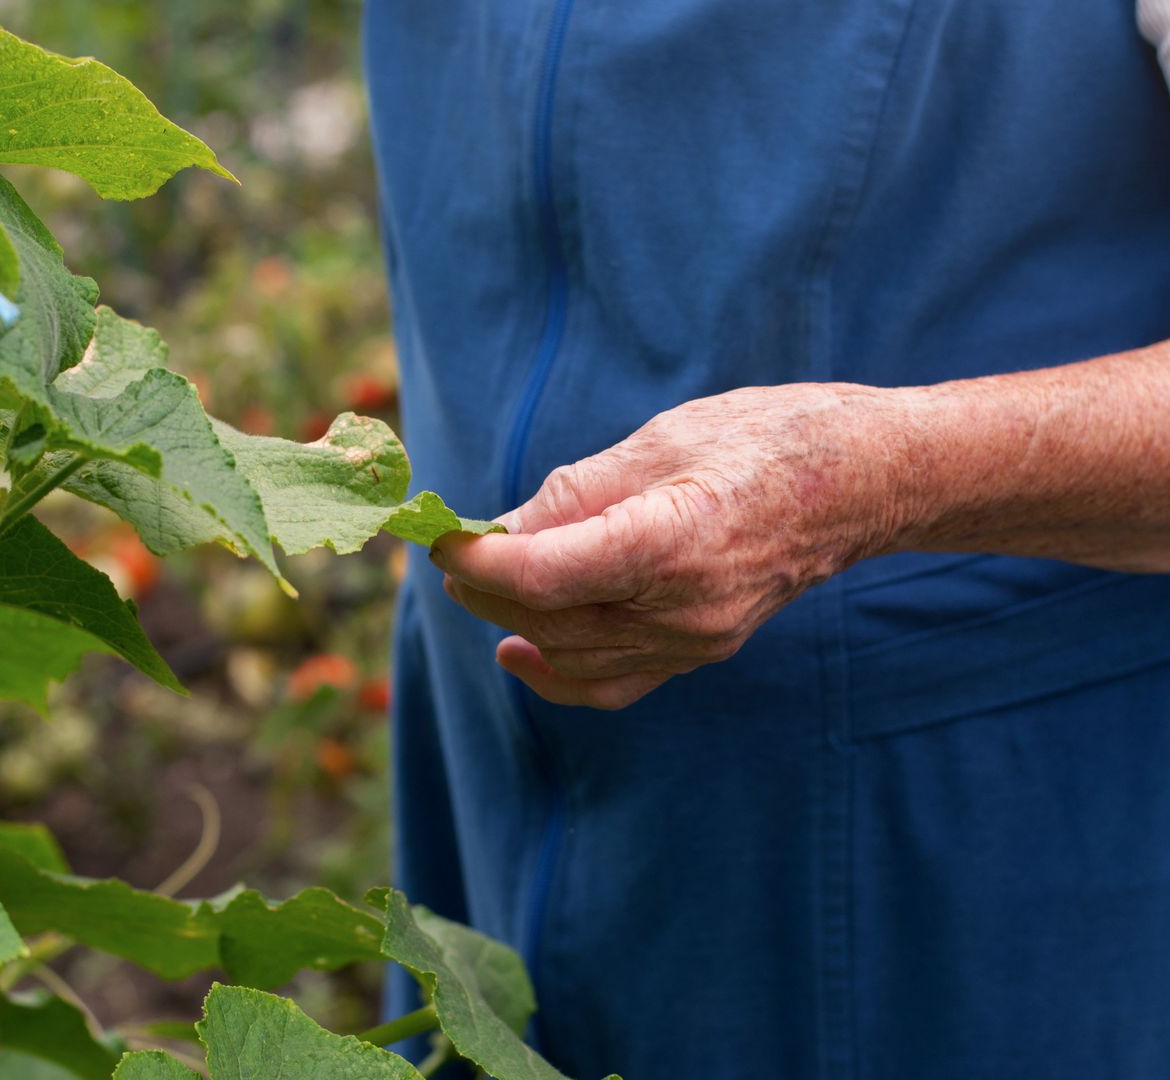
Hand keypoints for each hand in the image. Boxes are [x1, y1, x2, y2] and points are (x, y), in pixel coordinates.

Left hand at [432, 383, 906, 709]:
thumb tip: (500, 529)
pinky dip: (556, 673)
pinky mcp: (699, 653)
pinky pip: (610, 683)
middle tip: (453, 545)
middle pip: (547, 617)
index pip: (543, 576)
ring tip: (483, 576)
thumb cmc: (765, 439)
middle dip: (485, 584)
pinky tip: (518, 652)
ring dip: (513, 617)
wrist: (860, 482)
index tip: (439, 537)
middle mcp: (683, 609)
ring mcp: (694, 642)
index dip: (477, 562)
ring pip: (569, 651)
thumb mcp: (662, 439)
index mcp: (672, 542)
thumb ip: (575, 492)